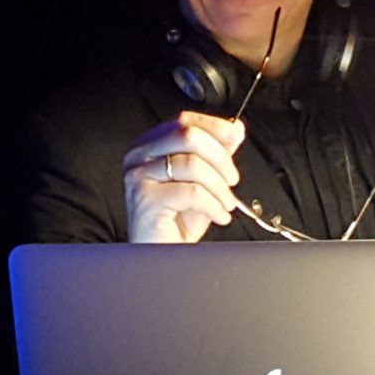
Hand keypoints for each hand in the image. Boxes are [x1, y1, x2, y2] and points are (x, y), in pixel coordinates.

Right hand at [123, 111, 245, 242]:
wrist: (161, 253)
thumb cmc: (177, 218)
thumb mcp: (203, 179)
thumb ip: (216, 152)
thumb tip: (235, 129)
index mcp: (149, 144)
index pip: (184, 121)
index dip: (214, 126)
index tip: (235, 136)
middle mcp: (139, 155)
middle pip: (188, 136)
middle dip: (220, 158)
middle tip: (232, 179)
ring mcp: (138, 176)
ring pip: (192, 165)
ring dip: (219, 187)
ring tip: (225, 203)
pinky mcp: (145, 199)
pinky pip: (190, 192)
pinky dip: (213, 205)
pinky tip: (218, 215)